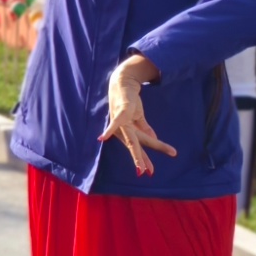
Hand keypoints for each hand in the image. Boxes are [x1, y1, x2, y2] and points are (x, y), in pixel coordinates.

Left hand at [98, 53, 175, 175]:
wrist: (123, 82)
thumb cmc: (128, 101)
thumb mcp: (139, 116)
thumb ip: (145, 128)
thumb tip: (154, 139)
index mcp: (127, 132)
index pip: (138, 147)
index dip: (144, 160)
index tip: (150, 173)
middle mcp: (121, 129)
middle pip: (134, 145)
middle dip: (141, 159)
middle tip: (145, 172)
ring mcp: (120, 121)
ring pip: (132, 138)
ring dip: (137, 152)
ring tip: (140, 165)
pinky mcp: (121, 111)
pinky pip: (117, 121)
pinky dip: (109, 129)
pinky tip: (101, 138)